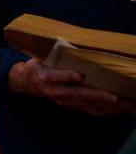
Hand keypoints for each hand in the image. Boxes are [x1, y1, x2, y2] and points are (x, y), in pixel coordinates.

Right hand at [8, 59, 134, 115]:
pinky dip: (106, 110)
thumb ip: (55, 54)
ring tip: (125, 105)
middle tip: (115, 97)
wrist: (27, 83)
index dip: (66, 76)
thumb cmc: (40, 65)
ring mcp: (63, 101)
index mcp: (45, 76)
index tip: (79, 75)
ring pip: (86, 105)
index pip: (54, 76)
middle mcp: (54, 91)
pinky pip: (90, 110)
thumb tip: (73, 43)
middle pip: (76, 94)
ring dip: (106, 106)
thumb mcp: (41, 57)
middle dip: (96, 96)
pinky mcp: (71, 105)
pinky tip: (120, 108)